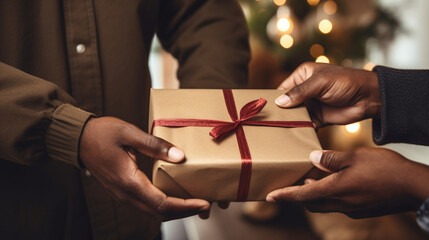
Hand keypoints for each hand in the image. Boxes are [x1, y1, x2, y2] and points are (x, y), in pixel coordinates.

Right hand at [79, 117, 209, 220]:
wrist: (78, 139)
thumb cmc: (101, 134)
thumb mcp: (128, 132)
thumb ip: (154, 144)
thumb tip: (180, 156)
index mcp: (129, 181)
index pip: (162, 203)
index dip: (185, 206)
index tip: (203, 202)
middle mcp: (126, 193)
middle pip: (160, 213)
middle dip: (185, 211)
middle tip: (206, 205)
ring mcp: (124, 195)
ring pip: (154, 211)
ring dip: (176, 210)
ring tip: (195, 202)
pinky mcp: (124, 191)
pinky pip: (147, 204)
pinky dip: (165, 204)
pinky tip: (175, 195)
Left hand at [266, 147, 428, 217]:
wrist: (414, 188)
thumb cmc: (386, 170)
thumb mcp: (356, 156)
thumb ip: (331, 159)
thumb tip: (312, 159)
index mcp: (336, 190)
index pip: (302, 195)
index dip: (285, 195)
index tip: (269, 196)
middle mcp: (341, 204)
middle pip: (310, 203)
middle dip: (296, 196)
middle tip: (286, 186)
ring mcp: (351, 209)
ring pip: (324, 204)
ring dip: (312, 195)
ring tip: (307, 181)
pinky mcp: (361, 210)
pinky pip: (337, 204)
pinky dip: (328, 195)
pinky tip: (332, 182)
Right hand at [275, 62, 381, 127]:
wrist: (369, 97)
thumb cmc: (346, 82)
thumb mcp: (320, 83)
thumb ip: (300, 92)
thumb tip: (279, 102)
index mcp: (302, 76)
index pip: (282, 88)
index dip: (273, 99)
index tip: (263, 110)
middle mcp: (304, 90)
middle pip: (286, 104)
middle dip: (279, 113)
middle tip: (267, 124)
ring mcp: (311, 105)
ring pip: (294, 116)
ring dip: (289, 123)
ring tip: (277, 132)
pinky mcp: (318, 119)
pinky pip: (305, 125)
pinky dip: (300, 131)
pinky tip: (292, 137)